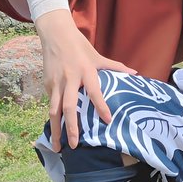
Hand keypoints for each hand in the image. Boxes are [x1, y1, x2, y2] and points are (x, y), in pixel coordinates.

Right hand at [35, 11, 137, 151]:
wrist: (56, 34)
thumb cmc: (80, 46)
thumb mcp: (98, 56)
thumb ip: (115, 67)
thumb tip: (136, 74)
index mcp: (86, 71)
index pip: (95, 92)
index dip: (101, 106)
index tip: (108, 121)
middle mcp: (70, 79)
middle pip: (69, 107)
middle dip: (71, 127)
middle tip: (75, 145)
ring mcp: (56, 83)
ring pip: (54, 110)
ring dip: (55, 130)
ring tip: (58, 147)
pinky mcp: (47, 85)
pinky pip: (50, 104)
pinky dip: (52, 119)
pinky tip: (55, 132)